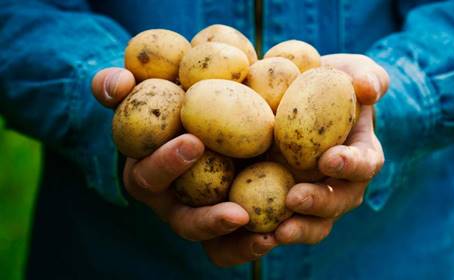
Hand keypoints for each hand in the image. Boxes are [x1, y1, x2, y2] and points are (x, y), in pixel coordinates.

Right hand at [92, 68, 276, 266]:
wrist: (209, 109)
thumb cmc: (172, 99)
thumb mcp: (144, 88)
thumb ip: (119, 85)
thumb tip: (119, 84)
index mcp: (149, 174)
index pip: (149, 176)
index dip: (166, 163)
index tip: (194, 142)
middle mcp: (176, 202)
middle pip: (185, 223)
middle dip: (208, 220)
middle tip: (237, 214)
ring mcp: (204, 215)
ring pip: (215, 245)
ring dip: (239, 245)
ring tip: (266, 239)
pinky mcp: (232, 219)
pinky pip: (240, 244)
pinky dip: (256, 243)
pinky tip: (280, 234)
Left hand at [274, 54, 387, 243]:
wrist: (291, 98)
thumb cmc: (326, 83)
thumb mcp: (349, 71)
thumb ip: (366, 76)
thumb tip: (368, 89)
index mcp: (359, 155)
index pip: (365, 163)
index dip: (351, 164)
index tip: (329, 158)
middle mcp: (341, 183)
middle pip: (338, 202)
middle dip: (319, 203)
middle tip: (295, 199)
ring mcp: (313, 197)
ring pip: (314, 224)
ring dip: (298, 230)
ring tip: (276, 233)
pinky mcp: (283, 204)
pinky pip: (280, 225)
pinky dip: (268, 233)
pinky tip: (249, 232)